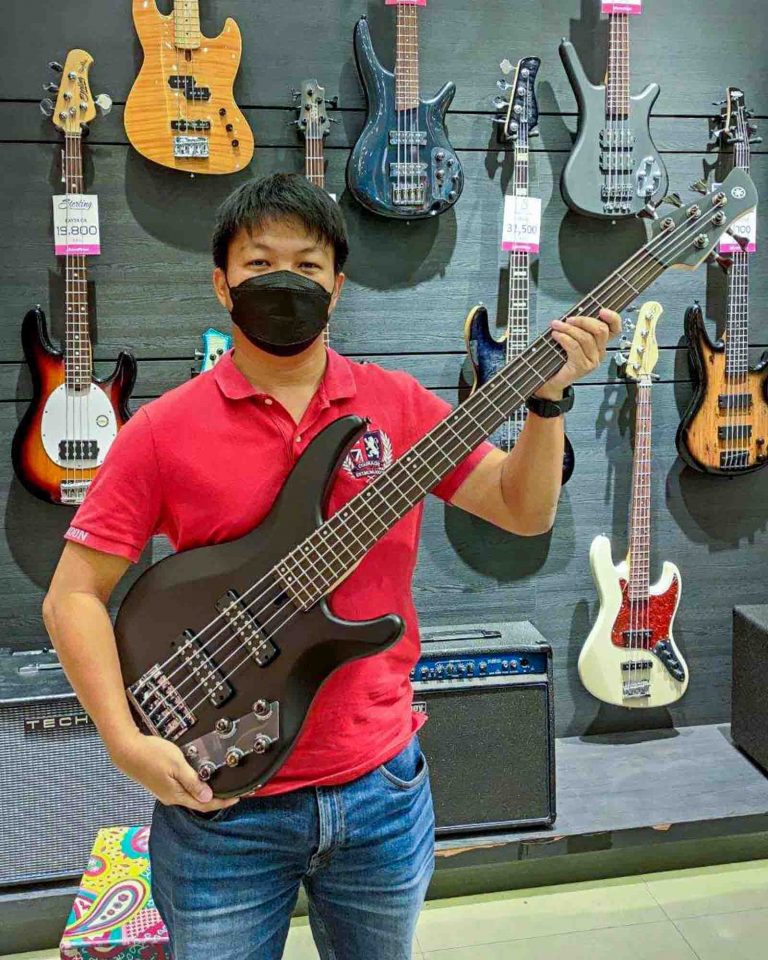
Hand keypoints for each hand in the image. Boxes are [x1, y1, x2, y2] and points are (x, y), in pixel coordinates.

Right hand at [110, 731, 240, 813]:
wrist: (127, 750)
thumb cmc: (151, 754)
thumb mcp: (177, 765)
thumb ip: (193, 781)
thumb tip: (208, 796)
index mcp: (176, 795)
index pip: (205, 804)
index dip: (223, 801)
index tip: (238, 797)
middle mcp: (171, 797)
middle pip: (198, 803)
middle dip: (216, 798)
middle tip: (232, 791)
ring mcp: (165, 792)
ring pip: (191, 796)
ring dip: (205, 792)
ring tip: (220, 785)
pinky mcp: (162, 784)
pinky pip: (183, 789)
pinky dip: (195, 786)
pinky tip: (200, 779)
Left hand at [535, 308, 621, 400]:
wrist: (552, 380)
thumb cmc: (560, 358)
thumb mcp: (571, 338)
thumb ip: (577, 328)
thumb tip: (573, 314)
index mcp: (600, 343)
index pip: (615, 329)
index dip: (612, 318)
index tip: (602, 310)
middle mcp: (600, 352)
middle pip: (600, 330)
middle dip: (583, 320)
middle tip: (568, 319)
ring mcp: (592, 361)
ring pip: (586, 338)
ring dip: (569, 329)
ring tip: (556, 326)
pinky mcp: (582, 367)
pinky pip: (575, 347)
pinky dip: (564, 338)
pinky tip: (556, 335)